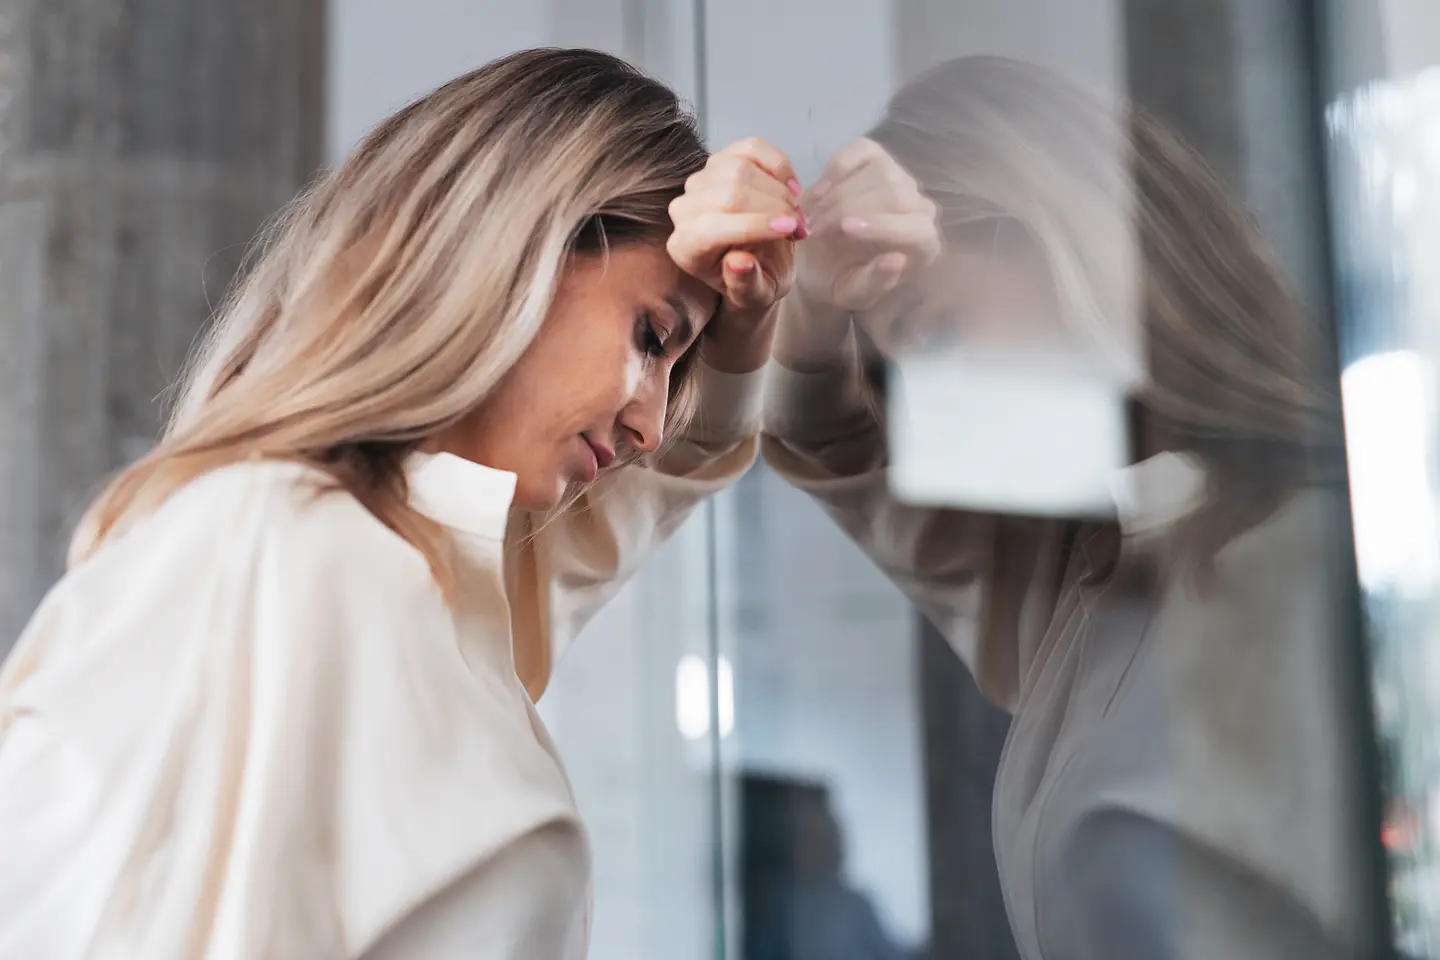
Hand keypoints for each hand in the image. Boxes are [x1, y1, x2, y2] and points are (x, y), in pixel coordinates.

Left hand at [667, 137, 802, 314]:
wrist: (756, 261)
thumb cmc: (753, 280)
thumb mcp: (754, 296)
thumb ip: (745, 284)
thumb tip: (739, 262)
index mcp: (685, 247)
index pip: (710, 228)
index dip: (754, 225)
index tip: (791, 230)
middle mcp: (684, 210)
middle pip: (729, 194)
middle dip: (774, 208)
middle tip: (800, 229)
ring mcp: (701, 180)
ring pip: (740, 168)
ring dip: (779, 190)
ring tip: (796, 215)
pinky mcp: (722, 159)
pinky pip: (751, 148)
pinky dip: (779, 165)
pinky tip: (792, 189)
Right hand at [796, 138, 940, 311]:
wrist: (819, 264)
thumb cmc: (840, 281)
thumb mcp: (853, 294)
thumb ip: (875, 283)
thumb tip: (895, 260)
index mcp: (923, 246)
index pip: (917, 229)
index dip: (883, 226)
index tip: (845, 228)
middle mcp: (919, 208)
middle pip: (896, 195)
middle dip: (849, 208)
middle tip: (815, 229)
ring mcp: (900, 179)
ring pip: (880, 171)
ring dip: (838, 192)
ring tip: (813, 216)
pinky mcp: (876, 158)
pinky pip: (862, 151)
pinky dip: (837, 167)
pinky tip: (819, 192)